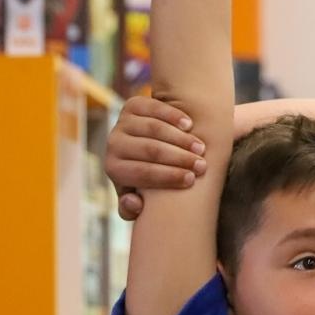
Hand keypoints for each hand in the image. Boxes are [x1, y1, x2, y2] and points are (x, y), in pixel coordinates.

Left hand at [106, 95, 207, 219]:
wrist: (143, 146)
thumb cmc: (147, 178)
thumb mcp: (139, 197)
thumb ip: (134, 208)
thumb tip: (135, 202)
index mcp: (113, 168)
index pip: (142, 173)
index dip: (168, 177)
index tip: (191, 180)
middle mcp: (113, 143)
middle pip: (150, 150)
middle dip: (179, 158)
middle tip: (202, 165)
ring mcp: (122, 122)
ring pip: (154, 128)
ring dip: (181, 139)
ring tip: (201, 148)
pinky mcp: (132, 105)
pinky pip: (154, 107)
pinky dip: (173, 115)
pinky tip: (190, 125)